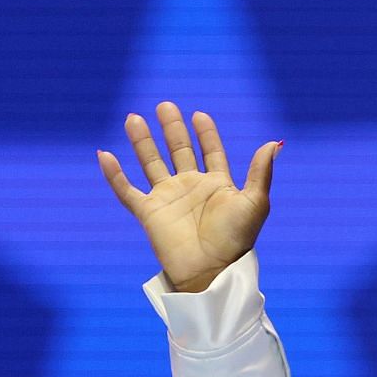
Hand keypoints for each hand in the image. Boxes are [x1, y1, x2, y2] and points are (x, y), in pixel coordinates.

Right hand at [97, 102, 280, 292]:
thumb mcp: (254, 203)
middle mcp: (191, 188)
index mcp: (217, 185)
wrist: (211, 270)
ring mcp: (168, 199)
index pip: (211, 152)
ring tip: (134, 118)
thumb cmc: (235, 240)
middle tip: (165, 106)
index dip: (206, 134)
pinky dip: (114, 174)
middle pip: (179, 151)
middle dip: (172, 129)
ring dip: (142, 141)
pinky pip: (126, 190)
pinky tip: (104, 154)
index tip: (199, 115)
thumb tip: (272, 144)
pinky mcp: (149, 213)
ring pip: (151, 163)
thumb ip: (260, 173)